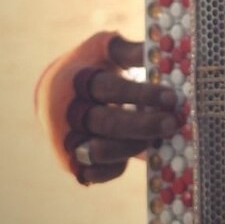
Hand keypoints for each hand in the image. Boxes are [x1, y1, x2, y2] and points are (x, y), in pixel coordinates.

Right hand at [35, 31, 179, 185]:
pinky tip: (137, 154)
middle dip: (142, 126)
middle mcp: (67, 113)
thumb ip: (131, 51)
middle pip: (106, 123)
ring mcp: (66, 140)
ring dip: (132, 147)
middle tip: (173, 123)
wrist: (51, 93)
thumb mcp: (104, 50)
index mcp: (76, 81)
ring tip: (159, 138)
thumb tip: (168, 49)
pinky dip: (117, 167)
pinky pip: (96, 174)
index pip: (109, 88)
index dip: (141, 94)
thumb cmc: (90, 66)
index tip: (171, 97)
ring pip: (100, 152)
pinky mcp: (70, 164)